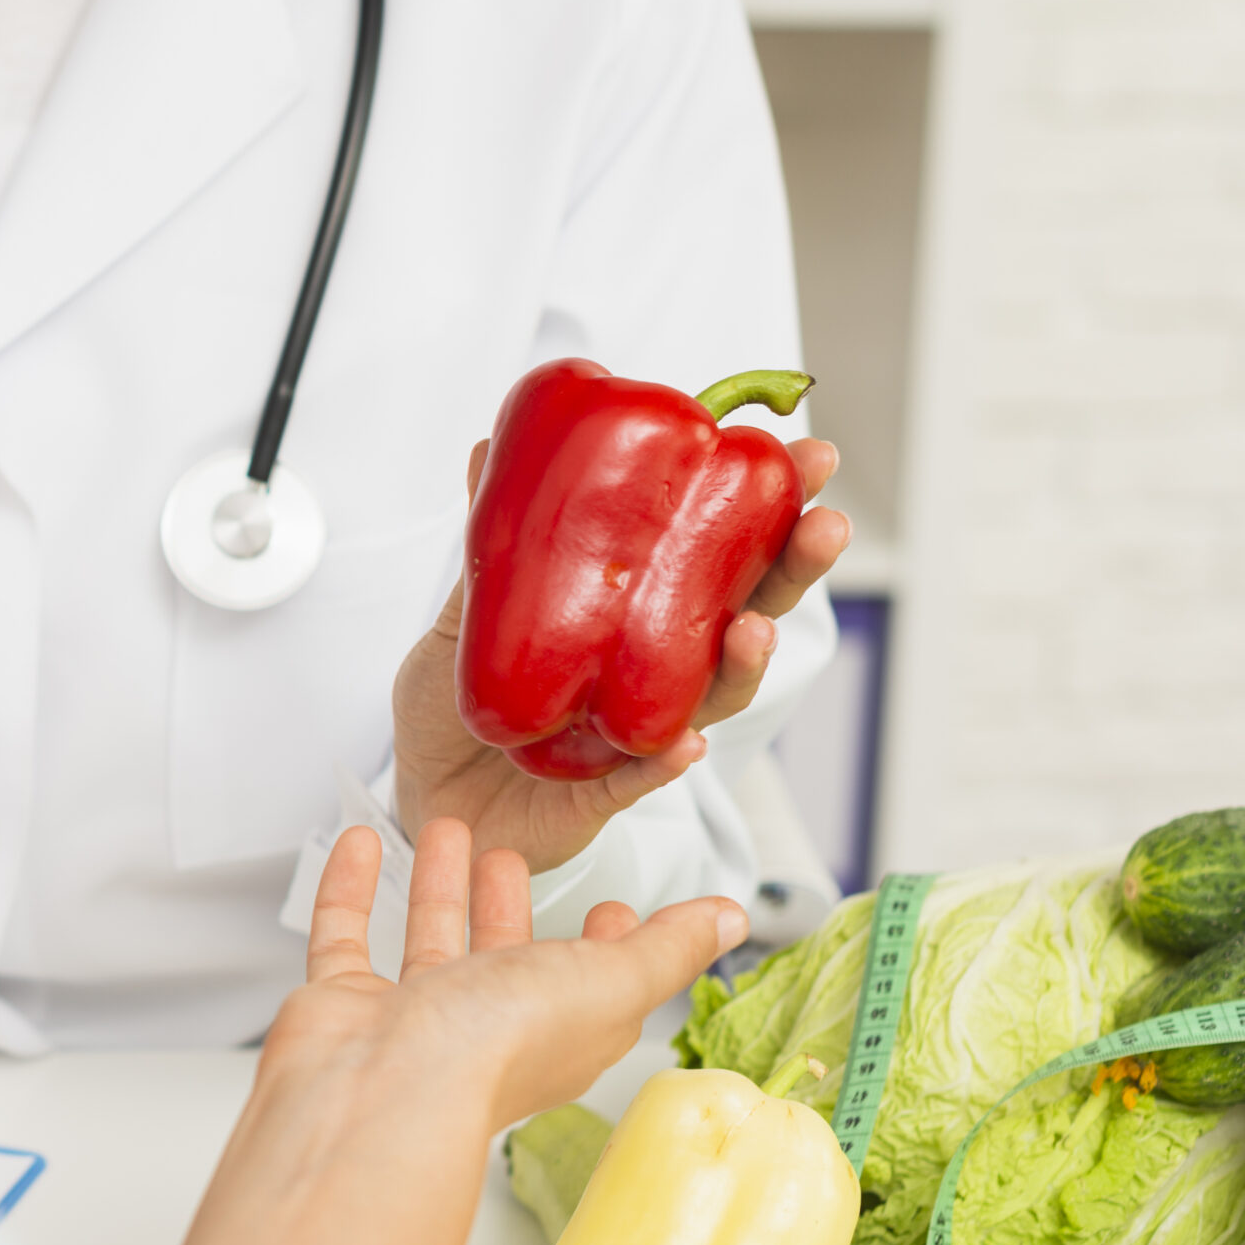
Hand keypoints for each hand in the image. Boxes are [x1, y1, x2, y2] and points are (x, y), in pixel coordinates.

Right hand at [121, 819, 741, 1244]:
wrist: (382, 1092)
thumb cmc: (495, 1049)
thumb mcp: (612, 982)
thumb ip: (667, 948)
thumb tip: (727, 920)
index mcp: (560, 1030)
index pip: (593, 985)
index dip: (607, 947)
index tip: (612, 910)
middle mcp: (486, 1029)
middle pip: (504, 958)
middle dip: (511, 905)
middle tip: (511, 856)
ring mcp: (412, 1021)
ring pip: (428, 942)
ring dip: (439, 887)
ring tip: (444, 829)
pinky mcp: (346, 1008)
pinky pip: (346, 937)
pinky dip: (351, 889)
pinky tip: (361, 845)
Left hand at [392, 436, 849, 872]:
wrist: (420, 796)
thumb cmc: (457, 704)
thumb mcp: (468, 612)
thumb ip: (492, 545)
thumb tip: (492, 448)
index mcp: (644, 618)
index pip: (723, 556)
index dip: (773, 512)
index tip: (810, 459)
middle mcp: (658, 674)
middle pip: (749, 616)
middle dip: (793, 571)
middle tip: (824, 524)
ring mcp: (640, 734)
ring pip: (712, 700)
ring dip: (744, 665)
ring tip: (755, 629)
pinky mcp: (605, 793)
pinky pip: (641, 779)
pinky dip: (664, 764)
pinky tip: (685, 744)